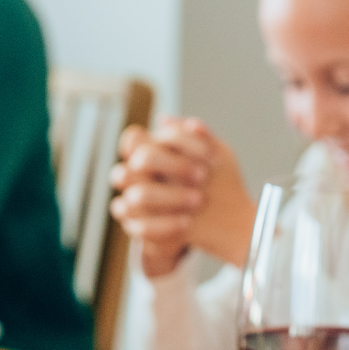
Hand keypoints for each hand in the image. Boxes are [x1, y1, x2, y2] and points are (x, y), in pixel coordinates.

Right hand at [109, 117, 254, 277]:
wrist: (217, 222)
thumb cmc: (215, 183)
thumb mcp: (215, 156)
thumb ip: (199, 137)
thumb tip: (180, 122)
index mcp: (147, 152)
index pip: (136, 137)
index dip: (171, 139)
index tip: (207, 150)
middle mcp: (134, 175)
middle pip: (140, 160)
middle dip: (175, 165)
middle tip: (204, 176)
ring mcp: (131, 201)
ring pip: (138, 196)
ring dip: (171, 197)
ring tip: (199, 200)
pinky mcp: (135, 227)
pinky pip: (141, 227)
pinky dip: (166, 224)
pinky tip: (187, 222)